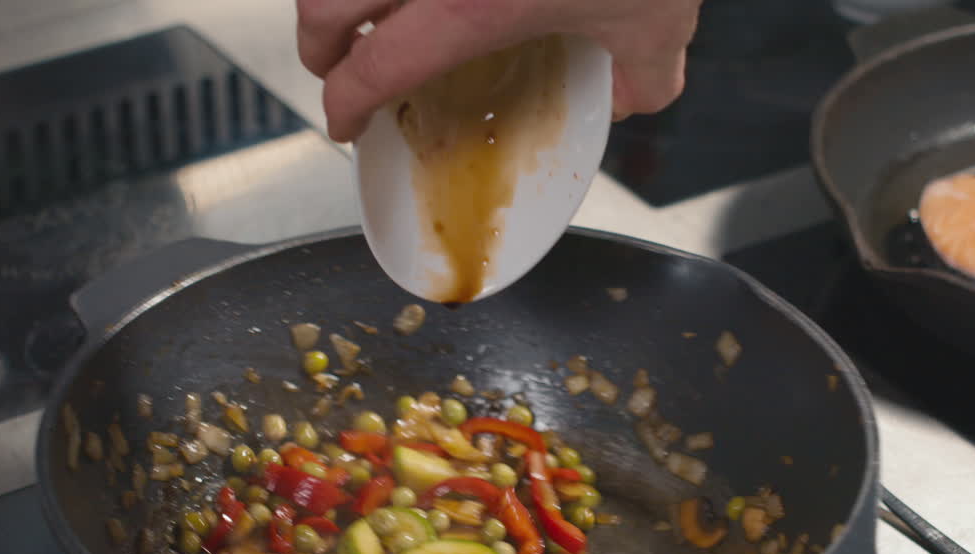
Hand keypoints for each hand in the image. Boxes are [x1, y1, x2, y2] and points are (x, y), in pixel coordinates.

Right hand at [297, 0, 702, 141]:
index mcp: (468, 7)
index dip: (345, 103)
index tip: (346, 120)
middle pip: (322, 6)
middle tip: (333, 67)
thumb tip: (627, 94)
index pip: (374, 68)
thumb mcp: (658, 24)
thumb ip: (644, 77)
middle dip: (316, 46)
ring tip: (357, 13)